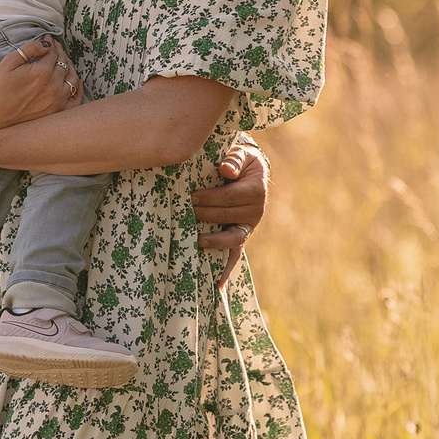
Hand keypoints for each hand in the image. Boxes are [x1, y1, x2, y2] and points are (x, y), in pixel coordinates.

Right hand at [0, 35, 82, 129]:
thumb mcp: (8, 62)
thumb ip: (29, 49)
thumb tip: (46, 43)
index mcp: (42, 72)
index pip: (53, 52)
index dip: (51, 43)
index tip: (48, 39)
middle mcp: (53, 86)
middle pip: (63, 63)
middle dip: (60, 52)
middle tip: (54, 48)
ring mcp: (57, 101)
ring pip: (72, 78)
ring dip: (69, 67)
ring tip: (63, 62)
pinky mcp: (56, 112)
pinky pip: (75, 100)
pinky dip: (78, 89)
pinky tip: (76, 82)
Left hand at [192, 138, 267, 283]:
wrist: (252, 171)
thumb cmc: (241, 161)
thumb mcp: (241, 154)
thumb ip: (234, 159)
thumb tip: (225, 169)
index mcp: (255, 191)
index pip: (228, 197)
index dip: (208, 198)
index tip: (189, 197)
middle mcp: (255, 212)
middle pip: (225, 216)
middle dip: (202, 214)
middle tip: (182, 211)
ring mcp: (248, 227)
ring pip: (230, 238)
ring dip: (212, 240)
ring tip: (194, 240)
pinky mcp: (241, 235)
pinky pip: (235, 254)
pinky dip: (226, 269)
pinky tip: (217, 284)